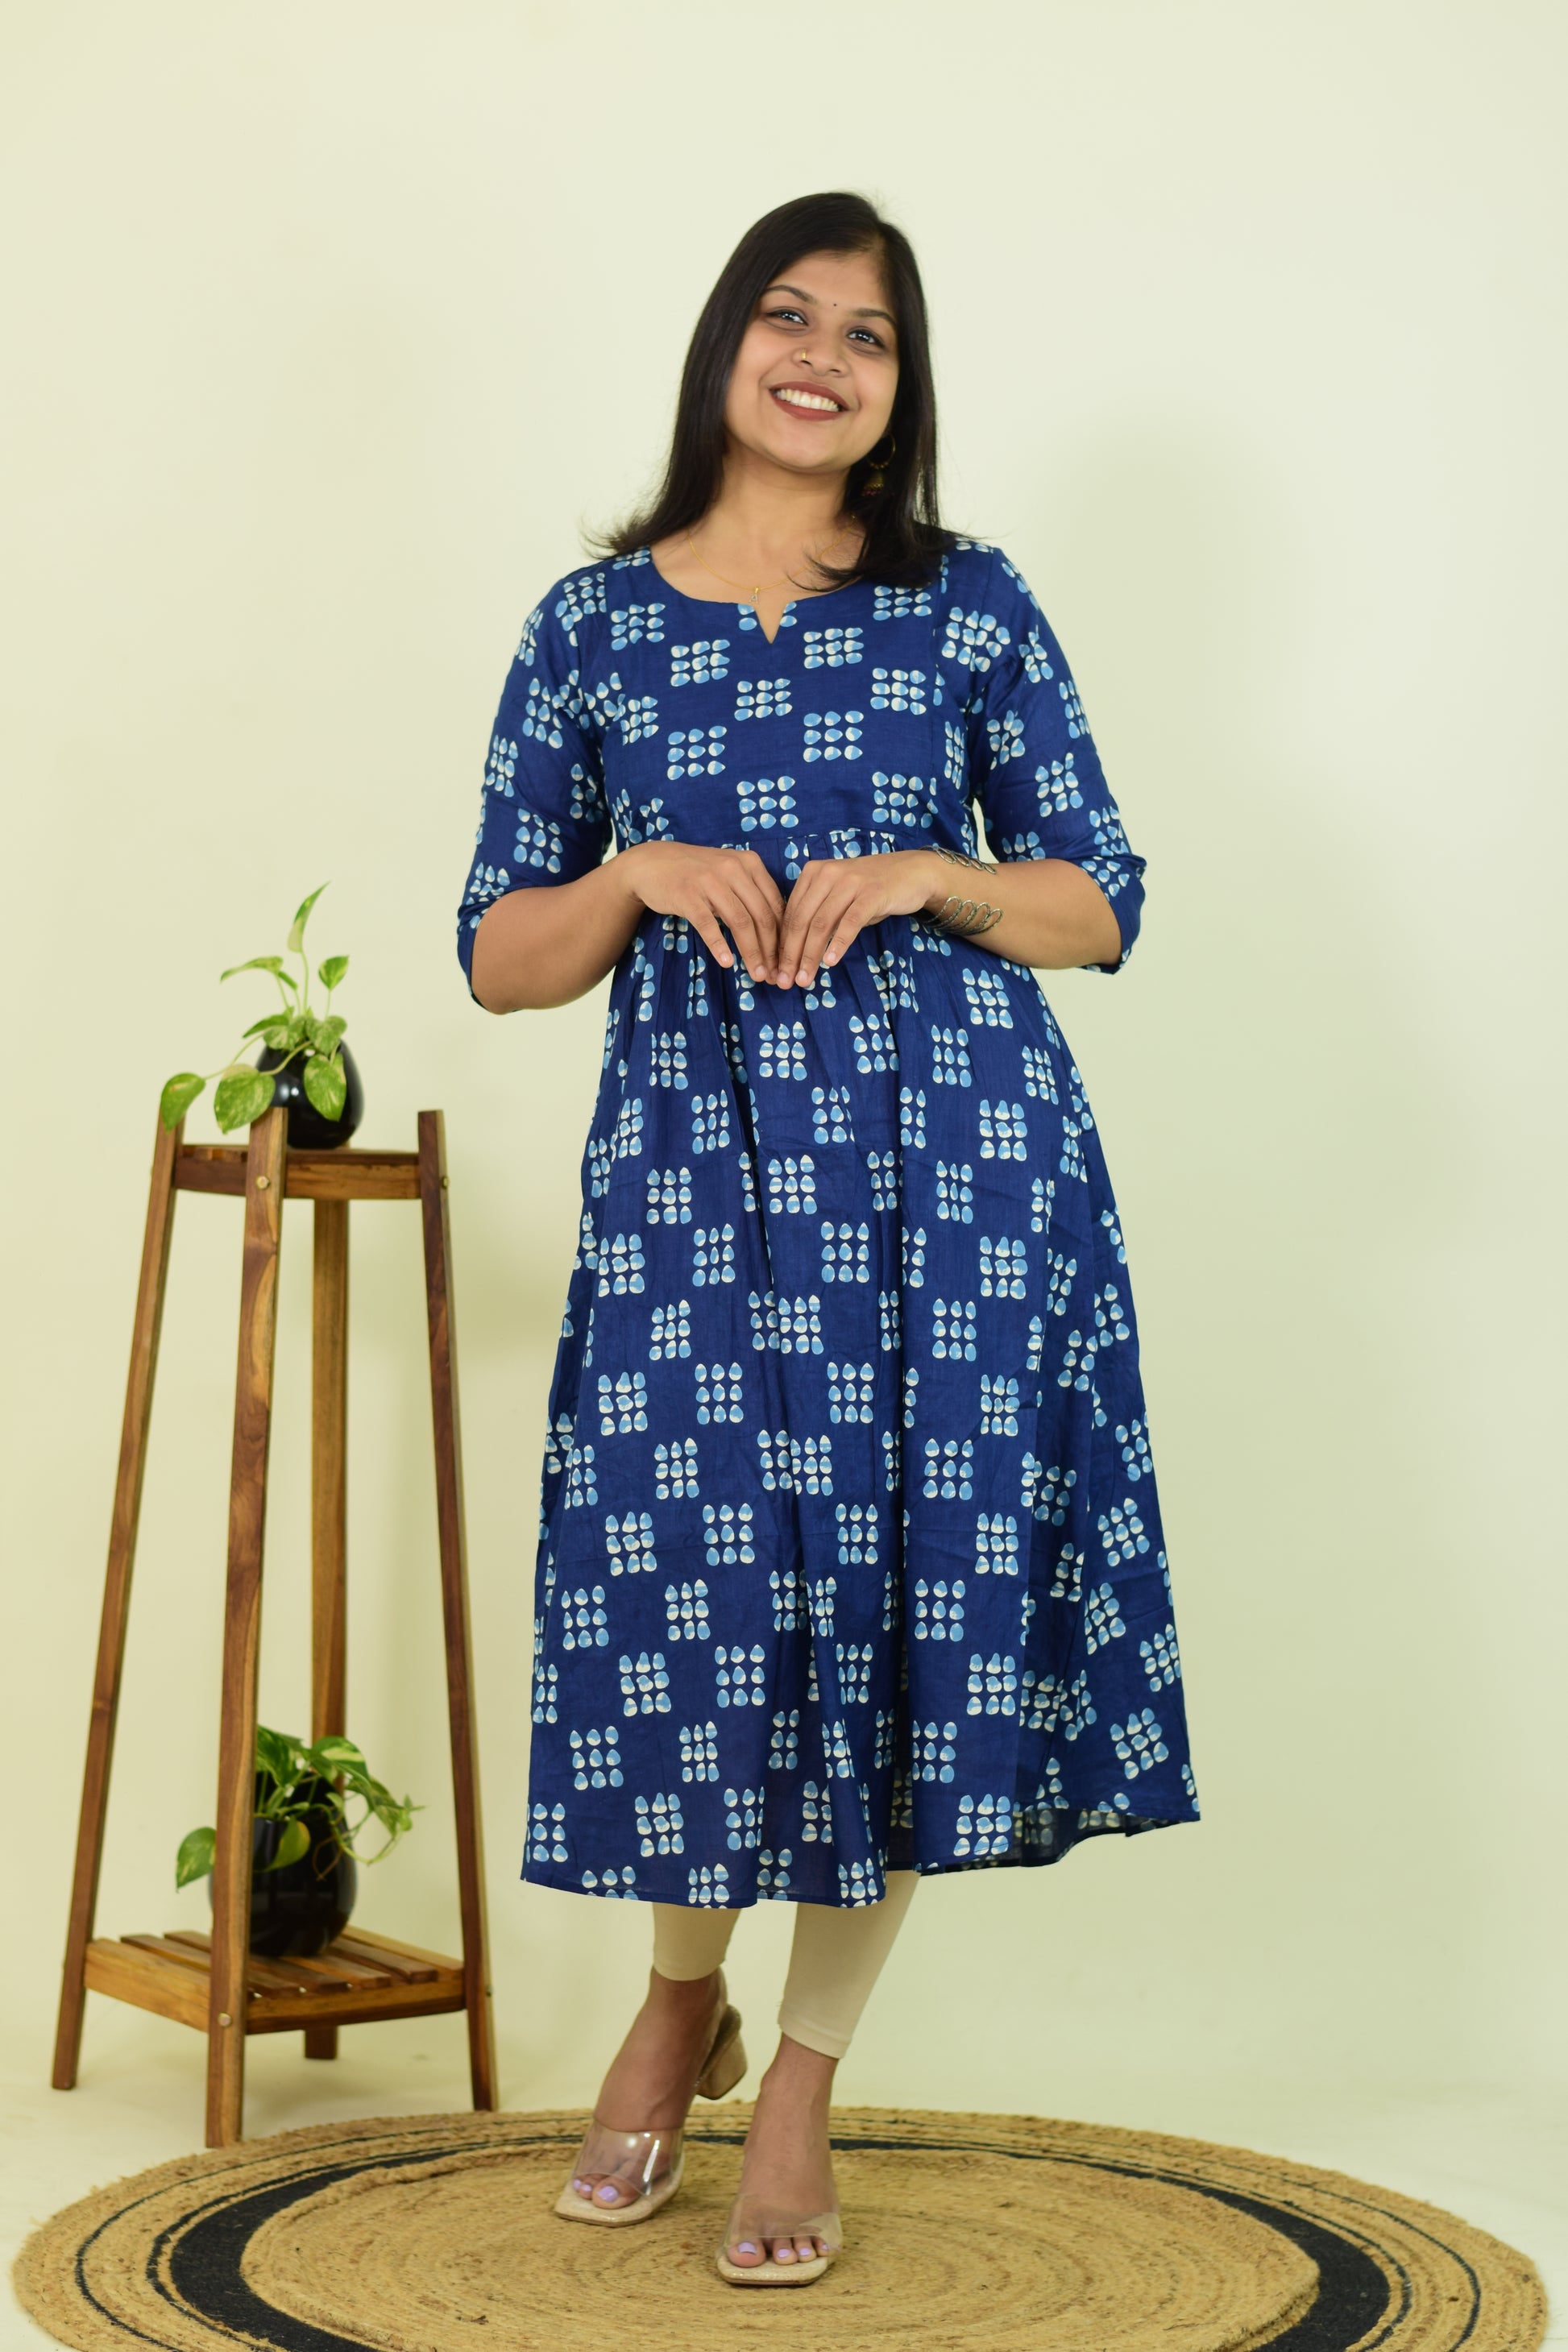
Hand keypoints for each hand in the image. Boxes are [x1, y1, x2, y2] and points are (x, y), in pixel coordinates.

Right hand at [618, 841, 785, 981]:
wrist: (653, 863)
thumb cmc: (697, 873)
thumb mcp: (730, 873)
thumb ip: (752, 893)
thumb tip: (778, 934)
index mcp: (750, 863)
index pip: (775, 904)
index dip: (783, 936)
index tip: (785, 960)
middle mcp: (733, 868)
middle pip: (761, 915)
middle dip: (771, 950)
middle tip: (773, 974)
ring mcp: (709, 881)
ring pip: (740, 922)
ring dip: (751, 952)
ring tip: (756, 974)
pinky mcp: (687, 895)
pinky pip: (708, 925)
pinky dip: (719, 946)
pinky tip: (727, 963)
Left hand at [772, 850, 946, 986]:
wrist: (911, 872)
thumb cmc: (869, 890)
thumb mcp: (838, 898)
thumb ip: (818, 916)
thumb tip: (794, 954)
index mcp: (813, 873)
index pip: (790, 914)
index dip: (781, 945)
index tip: (778, 970)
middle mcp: (827, 873)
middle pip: (801, 920)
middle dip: (791, 954)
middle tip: (787, 981)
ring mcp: (849, 881)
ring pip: (821, 923)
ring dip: (810, 955)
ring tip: (805, 979)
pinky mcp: (872, 893)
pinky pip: (850, 922)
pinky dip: (838, 943)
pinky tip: (830, 962)